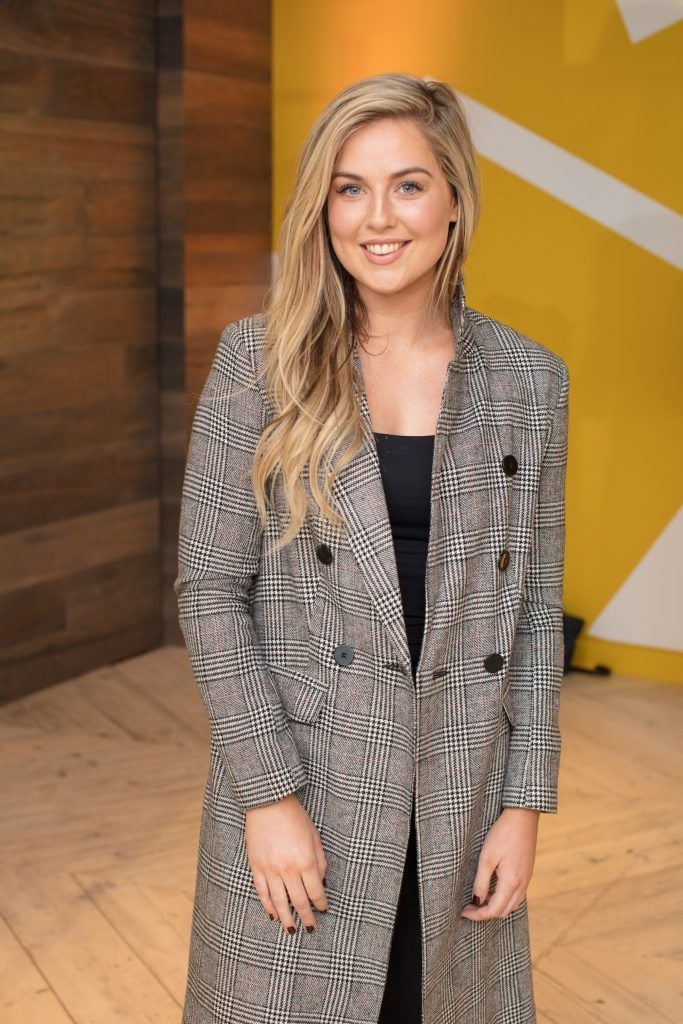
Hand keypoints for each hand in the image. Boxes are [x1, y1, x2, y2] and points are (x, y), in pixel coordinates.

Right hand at [245, 793, 328, 933]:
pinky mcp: (257, 867)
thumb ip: (320, 862)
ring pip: (279, 902)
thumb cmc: (295, 817)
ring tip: (292, 930)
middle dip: (306, 917)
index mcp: (306, 861)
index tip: (323, 911)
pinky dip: (268, 906)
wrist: (268, 803)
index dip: (321, 904)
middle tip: (310, 928)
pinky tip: (273, 915)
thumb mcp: (315, 837)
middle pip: (298, 901)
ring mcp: (270, 869)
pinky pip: (262, 892)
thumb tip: (322, 883)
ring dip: (286, 919)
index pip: (316, 892)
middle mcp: (289, 869)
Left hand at [460, 808, 539, 919]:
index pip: (494, 910)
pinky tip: (493, 889)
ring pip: (512, 905)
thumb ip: (481, 882)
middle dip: (486, 913)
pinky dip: (504, 898)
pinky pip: (517, 895)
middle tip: (469, 906)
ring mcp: (527, 879)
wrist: (523, 817)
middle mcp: (522, 884)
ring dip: (496, 906)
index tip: (464, 912)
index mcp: (511, 882)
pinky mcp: (527, 872)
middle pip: (504, 911)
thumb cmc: (502, 834)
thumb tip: (477, 900)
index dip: (478, 915)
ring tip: (479, 899)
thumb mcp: (486, 858)